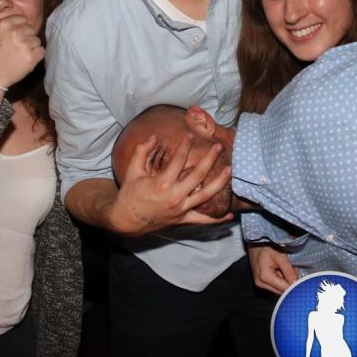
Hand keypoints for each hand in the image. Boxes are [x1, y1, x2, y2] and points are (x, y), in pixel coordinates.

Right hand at [0, 2, 44, 87]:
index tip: (13, 37)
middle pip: (31, 29)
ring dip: (30, 47)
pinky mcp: (32, 57)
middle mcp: (16, 32)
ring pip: (36, 40)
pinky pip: (41, 51)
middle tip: (15, 47)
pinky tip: (25, 59)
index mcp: (5, 24)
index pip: (22, 20)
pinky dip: (36, 55)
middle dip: (25, 37)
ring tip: (19, 54)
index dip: (19, 28)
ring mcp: (25, 45)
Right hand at [109, 135, 232, 235]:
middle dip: (210, 158)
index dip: (185, 145)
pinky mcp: (183, 219)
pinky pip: (203, 221)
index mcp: (162, 183)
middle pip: (198, 174)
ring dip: (219, 182)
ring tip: (230, 170)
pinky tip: (230, 214)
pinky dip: (217, 220)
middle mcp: (175, 196)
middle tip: (218, 147)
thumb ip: (142, 151)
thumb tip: (154, 136)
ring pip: (206, 195)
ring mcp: (181, 209)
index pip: (179, 160)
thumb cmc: (130, 194)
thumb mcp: (132, 170)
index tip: (190, 136)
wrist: (126, 221)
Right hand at [248, 244, 297, 294]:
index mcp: (265, 277)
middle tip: (292, 268)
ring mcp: (260, 283)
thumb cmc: (266, 246)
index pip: (284, 289)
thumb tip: (297, 284)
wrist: (255, 242)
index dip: (294, 284)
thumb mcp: (280, 256)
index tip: (299, 275)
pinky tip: (280, 269)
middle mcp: (261, 284)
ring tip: (285, 267)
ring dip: (285, 280)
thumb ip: (289, 271)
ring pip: (279, 288)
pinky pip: (275, 285)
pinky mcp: (261, 282)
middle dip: (289, 281)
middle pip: (281, 290)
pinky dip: (281, 279)